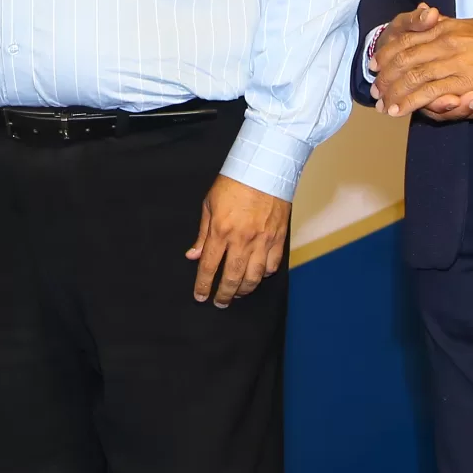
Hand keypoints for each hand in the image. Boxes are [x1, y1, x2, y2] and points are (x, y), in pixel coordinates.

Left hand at [188, 175, 288, 306]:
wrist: (264, 170)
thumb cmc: (234, 184)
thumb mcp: (209, 205)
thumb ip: (202, 234)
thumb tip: (194, 255)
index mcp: (221, 231)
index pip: (209, 266)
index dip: (202, 285)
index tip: (200, 296)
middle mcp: (242, 240)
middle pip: (232, 277)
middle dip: (224, 294)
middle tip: (220, 303)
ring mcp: (263, 241)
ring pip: (254, 277)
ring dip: (244, 289)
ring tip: (237, 293)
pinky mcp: (279, 239)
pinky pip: (272, 265)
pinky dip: (264, 274)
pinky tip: (257, 276)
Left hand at [373, 11, 472, 119]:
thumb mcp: (470, 24)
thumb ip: (445, 23)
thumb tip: (425, 12)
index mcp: (445, 27)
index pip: (404, 38)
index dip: (385, 53)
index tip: (374, 64)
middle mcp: (445, 42)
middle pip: (404, 59)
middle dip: (386, 77)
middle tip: (375, 91)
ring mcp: (454, 62)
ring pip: (413, 77)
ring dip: (394, 93)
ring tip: (384, 105)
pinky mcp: (465, 83)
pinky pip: (431, 93)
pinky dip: (411, 102)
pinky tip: (400, 109)